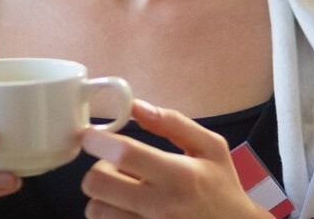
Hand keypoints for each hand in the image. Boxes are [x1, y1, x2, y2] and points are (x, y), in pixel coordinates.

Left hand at [80, 99, 267, 218]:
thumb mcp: (212, 148)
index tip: (92, 135)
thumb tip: (135, 106)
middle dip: (98, 170)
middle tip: (114, 169)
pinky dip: (111, 216)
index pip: (124, 153)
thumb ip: (174, 123)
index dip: (97, 140)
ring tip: (125, 194)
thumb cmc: (222, 189)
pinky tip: (130, 211)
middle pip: (98, 183)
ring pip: (96, 209)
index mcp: (180, 175)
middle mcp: (162, 206)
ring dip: (103, 198)